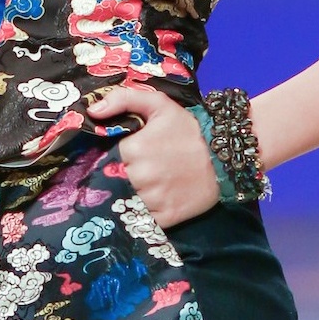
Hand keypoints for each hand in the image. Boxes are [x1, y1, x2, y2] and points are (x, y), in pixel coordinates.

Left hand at [85, 85, 219, 229]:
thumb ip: (123, 99)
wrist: (225, 158)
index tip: (126, 156)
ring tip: (147, 186)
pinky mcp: (165, 218)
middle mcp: (141, 176)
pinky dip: (141, 214)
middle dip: (122, 176)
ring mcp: (153, 199)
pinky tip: (153, 202)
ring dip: (131, 195)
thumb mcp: (159, 104)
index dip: (113, 157)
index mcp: (134, 148)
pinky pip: (141, 220)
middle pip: (115, 180)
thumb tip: (93, 110)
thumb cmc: (188, 130)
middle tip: (138, 170)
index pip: (107, 157)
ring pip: (126, 201)